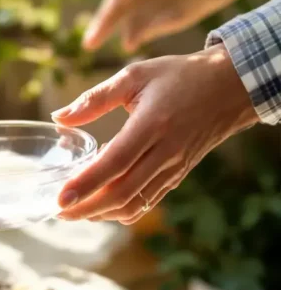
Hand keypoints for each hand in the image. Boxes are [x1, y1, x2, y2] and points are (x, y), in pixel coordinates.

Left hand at [53, 44, 258, 223]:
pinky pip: (147, 201)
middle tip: (59, 210)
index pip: (114, 163)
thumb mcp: (134, 76)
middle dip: (87, 208)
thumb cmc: (179, 76)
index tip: (61, 198)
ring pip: (135, 203)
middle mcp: (165, 152)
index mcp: (152, 124)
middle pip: (122, 192)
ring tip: (74, 210)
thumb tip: (58, 117)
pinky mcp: (178, 175)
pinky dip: (122, 209)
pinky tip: (100, 205)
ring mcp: (174, 167)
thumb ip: (95, 98)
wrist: (231, 87)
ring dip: (102, 213)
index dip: (86, 184)